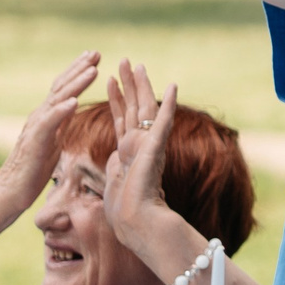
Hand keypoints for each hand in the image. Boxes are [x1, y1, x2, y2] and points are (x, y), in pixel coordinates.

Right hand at [0, 52, 98, 211]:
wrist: (10, 191)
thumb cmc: (33, 169)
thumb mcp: (54, 140)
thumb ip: (61, 124)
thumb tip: (73, 110)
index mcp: (48, 117)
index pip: (65, 89)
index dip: (79, 72)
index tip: (95, 57)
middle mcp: (41, 117)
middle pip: (62, 87)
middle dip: (79, 68)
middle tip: (96, 52)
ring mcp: (36, 128)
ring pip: (57, 100)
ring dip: (76, 84)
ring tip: (93, 69)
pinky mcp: (35, 142)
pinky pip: (48, 124)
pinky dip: (61, 111)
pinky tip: (73, 102)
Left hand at [99, 60, 178, 250]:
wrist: (136, 222)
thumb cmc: (125, 210)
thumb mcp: (115, 181)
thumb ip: (117, 165)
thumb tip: (115, 157)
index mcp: (129, 151)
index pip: (122, 118)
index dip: (116, 99)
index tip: (111, 80)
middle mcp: (140, 145)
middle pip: (135, 107)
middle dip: (129, 84)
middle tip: (124, 61)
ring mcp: (149, 145)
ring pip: (146, 109)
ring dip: (142, 85)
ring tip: (136, 64)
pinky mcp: (156, 149)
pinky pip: (163, 122)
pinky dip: (168, 104)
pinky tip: (173, 86)